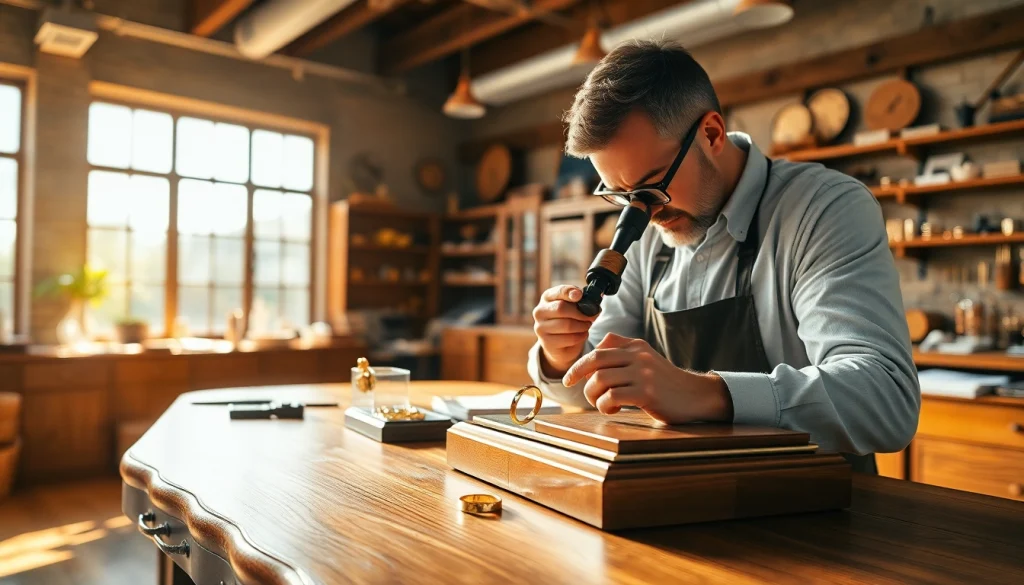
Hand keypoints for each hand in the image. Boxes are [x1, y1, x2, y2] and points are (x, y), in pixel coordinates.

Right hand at [532, 285, 597, 377]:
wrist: (560, 343)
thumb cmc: (568, 319)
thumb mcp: (573, 307)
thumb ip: (581, 302)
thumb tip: (593, 305)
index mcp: (547, 297)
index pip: (558, 291)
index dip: (569, 292)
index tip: (580, 295)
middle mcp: (540, 311)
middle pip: (561, 308)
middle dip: (580, 313)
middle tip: (591, 317)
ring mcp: (541, 328)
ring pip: (567, 325)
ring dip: (582, 326)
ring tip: (587, 325)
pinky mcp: (547, 343)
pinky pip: (570, 338)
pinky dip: (581, 336)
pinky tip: (582, 334)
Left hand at [561, 333, 732, 424]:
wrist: (696, 396)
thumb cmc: (666, 382)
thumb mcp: (646, 359)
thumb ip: (624, 352)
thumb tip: (595, 353)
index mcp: (637, 346)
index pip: (601, 347)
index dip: (581, 361)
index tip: (572, 375)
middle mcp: (638, 356)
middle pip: (596, 360)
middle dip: (576, 372)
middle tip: (569, 384)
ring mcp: (643, 374)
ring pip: (600, 379)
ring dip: (592, 395)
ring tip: (601, 403)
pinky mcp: (646, 393)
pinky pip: (612, 397)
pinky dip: (604, 406)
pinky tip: (612, 410)